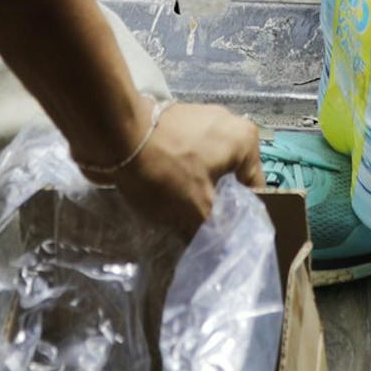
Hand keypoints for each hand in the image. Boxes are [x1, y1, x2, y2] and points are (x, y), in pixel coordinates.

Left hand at [111, 100, 262, 233]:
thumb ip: (218, 232)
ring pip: (209, 169)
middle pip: (231, 179)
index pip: (254, 191)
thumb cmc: (166, 170)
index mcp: (245, 140)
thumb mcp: (198, 211)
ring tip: (185, 216)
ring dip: (199, 191)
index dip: (241, 220)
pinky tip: (169, 194)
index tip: (226, 240)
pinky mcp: (177, 121)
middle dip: (218, 204)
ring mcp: (201, 118)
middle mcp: (229, 123)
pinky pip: (189, 157)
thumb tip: (227, 252)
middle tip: (205, 231)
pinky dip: (182, 175)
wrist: (116, 135)